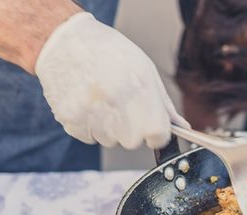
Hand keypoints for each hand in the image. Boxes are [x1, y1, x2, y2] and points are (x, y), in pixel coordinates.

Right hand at [35, 12, 187, 148]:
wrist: (63, 41)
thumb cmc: (109, 52)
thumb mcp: (145, 70)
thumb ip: (164, 105)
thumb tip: (183, 128)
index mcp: (138, 88)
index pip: (158, 135)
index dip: (158, 135)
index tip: (154, 130)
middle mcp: (114, 102)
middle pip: (133, 142)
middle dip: (133, 131)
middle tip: (124, 107)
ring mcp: (89, 112)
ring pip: (110, 141)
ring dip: (110, 128)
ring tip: (103, 100)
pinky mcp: (69, 119)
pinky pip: (89, 137)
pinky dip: (91, 126)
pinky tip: (88, 104)